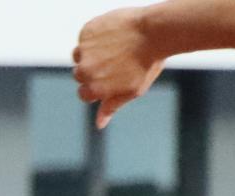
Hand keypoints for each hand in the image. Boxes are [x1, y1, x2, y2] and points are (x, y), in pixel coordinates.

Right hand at [74, 7, 164, 128]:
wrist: (156, 31)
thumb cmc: (148, 63)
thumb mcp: (132, 91)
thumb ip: (111, 106)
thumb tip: (99, 124)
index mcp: (94, 89)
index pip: (84, 93)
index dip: (98, 86)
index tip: (113, 77)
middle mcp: (85, 70)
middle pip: (79, 74)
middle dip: (93, 70)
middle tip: (115, 61)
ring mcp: (85, 50)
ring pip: (79, 55)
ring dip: (90, 53)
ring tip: (114, 47)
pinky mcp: (87, 31)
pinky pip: (85, 37)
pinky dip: (94, 36)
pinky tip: (113, 34)